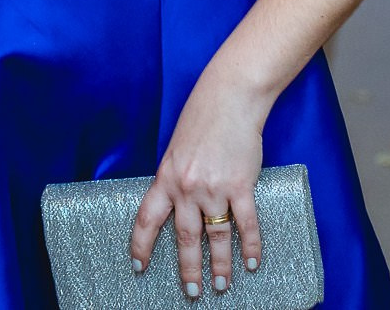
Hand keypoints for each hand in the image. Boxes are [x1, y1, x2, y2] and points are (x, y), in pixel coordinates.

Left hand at [129, 79, 269, 298]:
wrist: (229, 100)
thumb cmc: (201, 122)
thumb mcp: (176, 151)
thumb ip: (175, 179)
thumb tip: (177, 206)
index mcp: (165, 177)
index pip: (147, 219)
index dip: (141, 245)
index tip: (138, 266)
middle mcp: (186, 187)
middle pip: (184, 237)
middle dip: (187, 269)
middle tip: (191, 292)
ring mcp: (214, 188)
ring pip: (216, 237)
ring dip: (220, 265)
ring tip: (221, 286)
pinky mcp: (240, 186)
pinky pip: (246, 224)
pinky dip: (251, 246)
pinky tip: (251, 263)